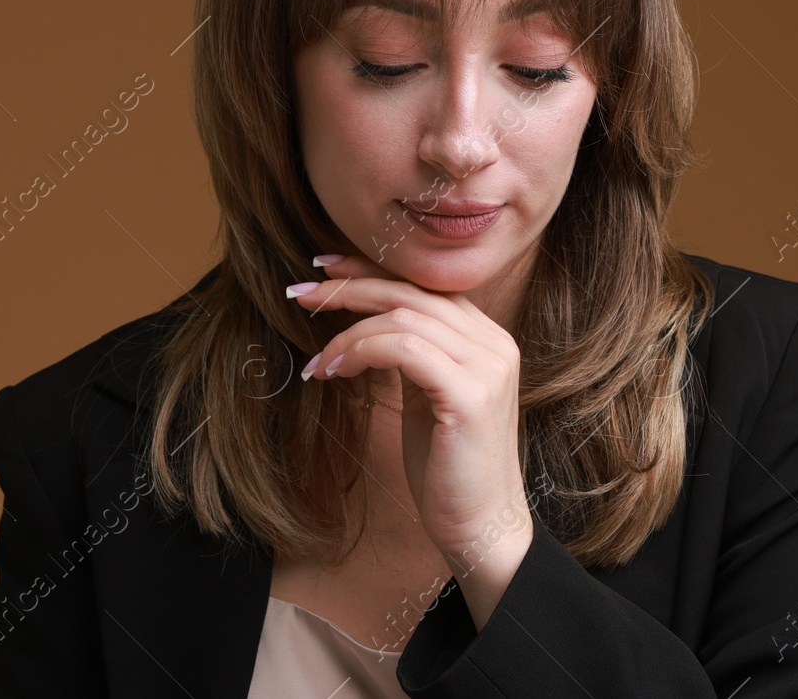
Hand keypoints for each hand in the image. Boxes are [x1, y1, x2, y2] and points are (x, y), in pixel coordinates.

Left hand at [287, 252, 532, 569]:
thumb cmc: (448, 469)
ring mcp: (488, 366)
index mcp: (486, 339)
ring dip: (348, 332)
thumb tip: (367, 325)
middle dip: (351, 288)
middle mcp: (494, 343)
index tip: (326, 270)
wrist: (480, 526)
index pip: (424, 286)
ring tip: (317, 362)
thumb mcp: (427, 397)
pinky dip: (361, 351)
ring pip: (404, 316)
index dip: (372, 272)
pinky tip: (335, 371)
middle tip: (302, 292)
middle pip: (412, 292)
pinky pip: (405, 348)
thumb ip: (413, 355)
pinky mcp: (471, 394)